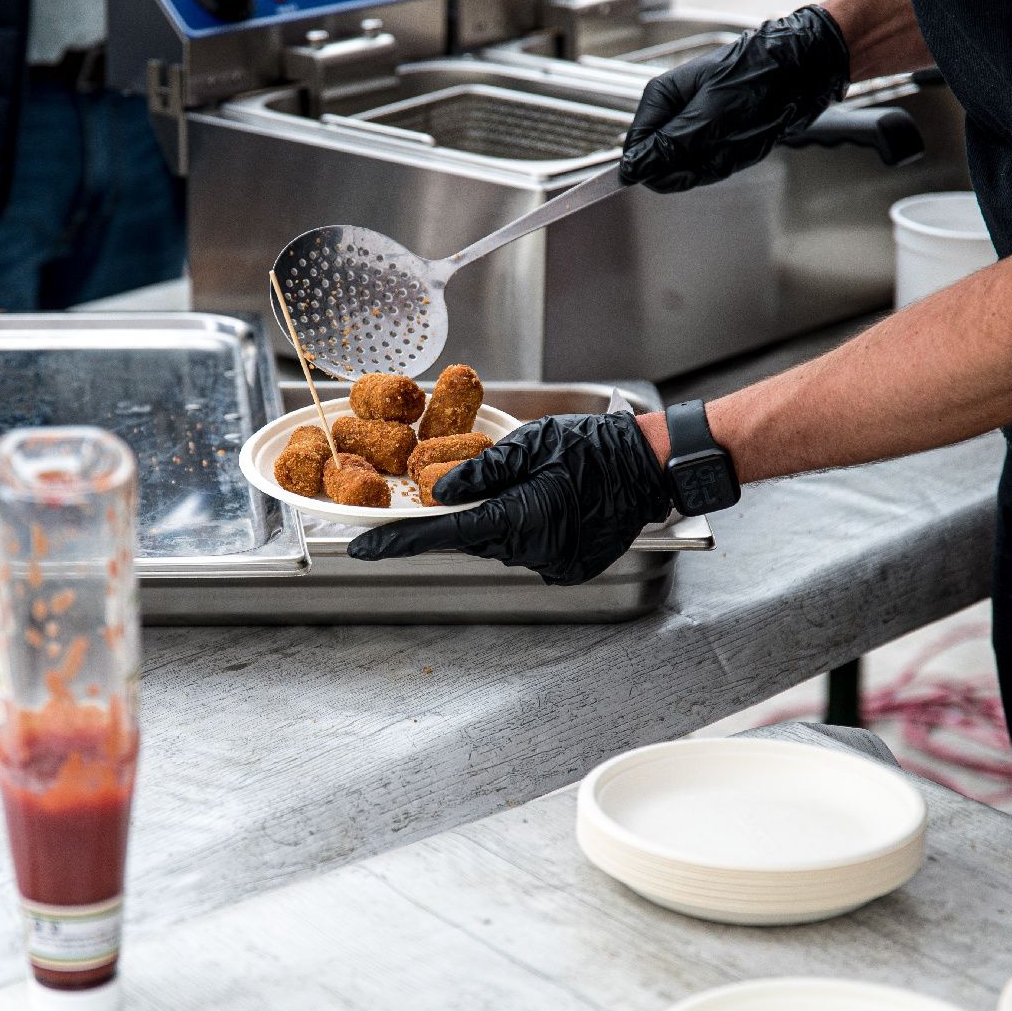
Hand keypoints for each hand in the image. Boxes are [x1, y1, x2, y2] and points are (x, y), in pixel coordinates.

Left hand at [347, 413, 672, 585]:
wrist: (650, 467)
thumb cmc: (594, 446)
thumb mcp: (531, 442)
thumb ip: (480, 469)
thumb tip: (437, 490)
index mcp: (522, 518)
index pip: (444, 534)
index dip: (398, 540)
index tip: (361, 547)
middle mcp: (534, 551)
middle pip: (472, 540)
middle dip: (459, 516)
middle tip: (459, 485)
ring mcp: (554, 565)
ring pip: (500, 544)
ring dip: (496, 520)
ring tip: (525, 485)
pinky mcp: (568, 568)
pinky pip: (528, 550)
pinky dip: (524, 529)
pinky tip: (544, 503)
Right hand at [620, 5, 849, 193]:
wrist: (804, 69)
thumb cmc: (761, 76)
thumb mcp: (713, 112)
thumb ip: (671, 144)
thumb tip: (634, 168)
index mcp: (663, 98)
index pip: (636, 146)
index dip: (654, 166)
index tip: (682, 167)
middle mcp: (674, 114)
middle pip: (662, 163)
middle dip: (694, 164)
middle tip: (722, 145)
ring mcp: (693, 129)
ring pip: (688, 169)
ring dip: (716, 162)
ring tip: (740, 137)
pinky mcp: (713, 140)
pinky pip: (710, 167)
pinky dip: (730, 161)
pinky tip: (745, 141)